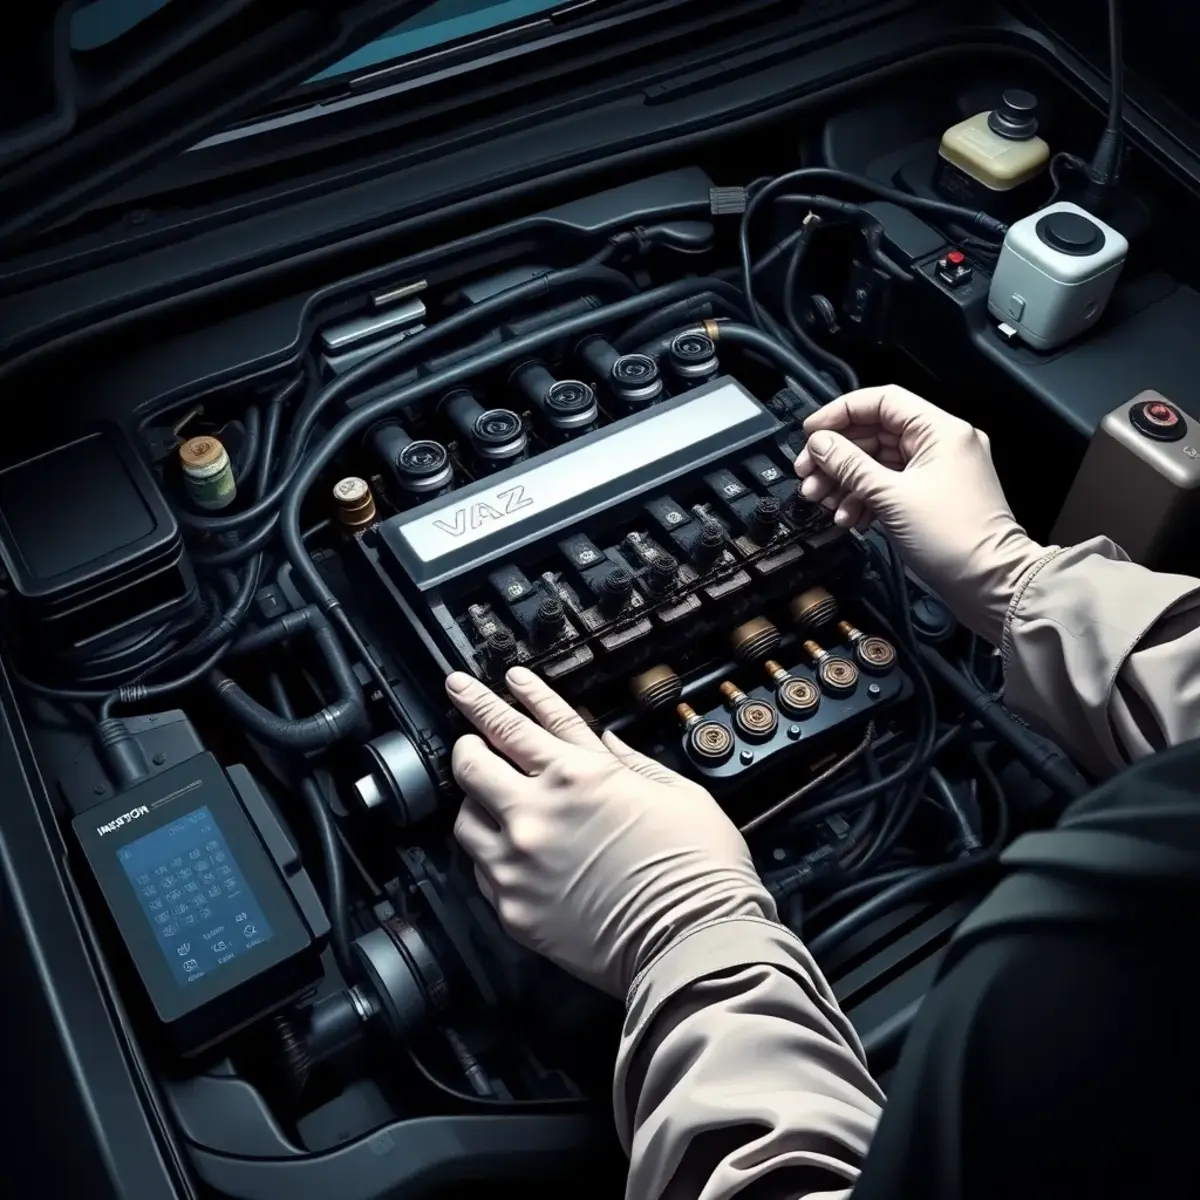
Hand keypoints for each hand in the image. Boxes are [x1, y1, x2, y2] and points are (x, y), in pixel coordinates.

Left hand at [446, 667, 775, 997]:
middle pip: (471, 760)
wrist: (696, 943)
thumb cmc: (699, 869)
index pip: (514, 722)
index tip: (473, 686)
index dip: (489, 699)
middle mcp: (539, 812)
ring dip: (474, 800)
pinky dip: (489, 853)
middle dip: (466, 740)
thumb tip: (605, 741)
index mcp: (580, 775)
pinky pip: (479, 869)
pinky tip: (506, 850)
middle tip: (467, 735)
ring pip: (464, 815)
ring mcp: (519, 862)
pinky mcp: (513, 908)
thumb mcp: (677, 793)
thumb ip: (631, 762)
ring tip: (488, 798)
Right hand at [793, 385, 1047, 641]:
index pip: (881, 401)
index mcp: (940, 430)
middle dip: (836, 456)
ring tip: (821, 500)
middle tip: (807, 474)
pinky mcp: (930, 497)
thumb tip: (820, 443)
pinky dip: (864, 498)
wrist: (988, 583)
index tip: (811, 433)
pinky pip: (888, 486)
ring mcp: (936, 471)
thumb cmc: (954, 538)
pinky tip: (848, 518)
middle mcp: (941, 444)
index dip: (840, 413)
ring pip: (877, 463)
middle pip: (874, 434)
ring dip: (844, 481)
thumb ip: (849, 465)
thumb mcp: (890, 496)